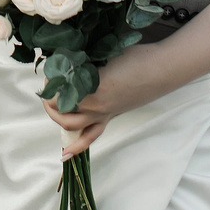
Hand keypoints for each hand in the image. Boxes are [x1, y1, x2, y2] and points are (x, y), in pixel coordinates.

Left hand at [43, 41, 177, 157]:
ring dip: (58, 119)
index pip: (62, 92)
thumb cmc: (137, 58)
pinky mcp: (111, 116)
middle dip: (50, 102)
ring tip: (52, 110)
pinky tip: (65, 154)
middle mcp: (96, 106)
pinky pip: (91, 135)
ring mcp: (104, 114)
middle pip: (62, 111)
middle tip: (48, 88)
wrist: (161, 69)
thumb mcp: (107, 55)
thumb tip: (69, 63)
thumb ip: (87, 63)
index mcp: (94, 89)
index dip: (52, 82)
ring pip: (73, 127)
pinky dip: (77, 146)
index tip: (52, 70)